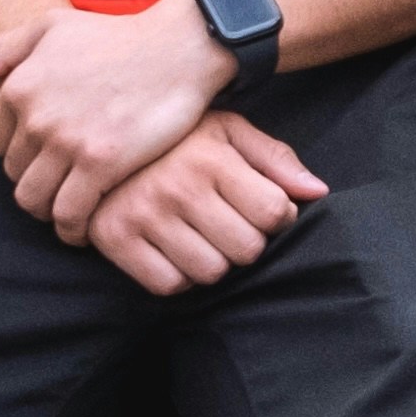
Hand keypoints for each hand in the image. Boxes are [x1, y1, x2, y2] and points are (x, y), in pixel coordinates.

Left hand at [0, 0, 225, 243]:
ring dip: (48, 212)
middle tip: (61, 187)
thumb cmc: (118, 37)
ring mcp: (67, 142)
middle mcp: (36, 116)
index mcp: (19, 86)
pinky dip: (73, 229)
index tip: (44, 159)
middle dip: (34, 182)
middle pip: (14, 175)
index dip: (19, 154)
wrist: (179, 48)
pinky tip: (85, 228)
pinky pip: (70, 214)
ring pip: (35, 201)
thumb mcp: (51, 27)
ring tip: (69, 212)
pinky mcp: (101, 164)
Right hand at [85, 110, 327, 295]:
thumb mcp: (227, 131)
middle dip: (246, 241)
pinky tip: (173, 249)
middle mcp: (178, 187)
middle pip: (247, 250)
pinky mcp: (115, 239)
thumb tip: (318, 192)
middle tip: (227, 223)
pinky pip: (169, 285)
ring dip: (213, 261)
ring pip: (211, 272)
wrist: (97, 136)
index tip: (258, 205)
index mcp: (211, 157)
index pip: (274, 213)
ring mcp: (144, 215)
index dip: (276, 215)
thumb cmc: (176, 138)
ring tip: (199, 235)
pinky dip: (178, 276)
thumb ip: (274, 159)